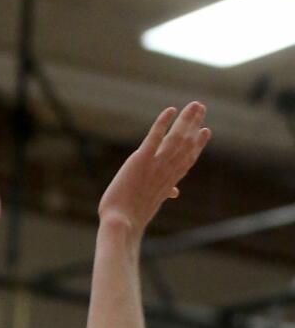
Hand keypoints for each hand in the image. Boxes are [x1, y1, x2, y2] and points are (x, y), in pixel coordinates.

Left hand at [99, 102, 210, 234]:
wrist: (121, 222)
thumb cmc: (132, 217)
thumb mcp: (151, 203)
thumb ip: (164, 192)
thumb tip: (175, 192)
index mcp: (169, 181)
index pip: (187, 159)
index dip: (197, 144)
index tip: (206, 130)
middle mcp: (166, 171)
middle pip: (185, 144)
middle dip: (193, 124)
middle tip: (200, 107)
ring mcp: (155, 164)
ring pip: (176, 138)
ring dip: (186, 120)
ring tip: (195, 105)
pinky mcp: (141, 159)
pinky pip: (154, 137)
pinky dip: (163, 123)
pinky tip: (170, 110)